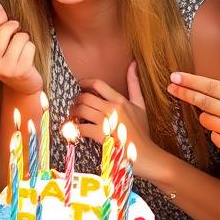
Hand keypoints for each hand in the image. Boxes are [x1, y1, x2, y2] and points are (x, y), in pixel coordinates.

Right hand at [0, 0, 41, 95]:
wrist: (22, 85)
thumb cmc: (9, 57)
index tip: (4, 19)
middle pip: (3, 32)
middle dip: (13, 26)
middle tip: (16, 30)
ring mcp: (4, 70)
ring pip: (19, 38)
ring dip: (24, 37)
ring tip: (22, 45)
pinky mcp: (20, 71)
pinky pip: (29, 46)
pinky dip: (31, 47)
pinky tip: (27, 55)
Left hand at [71, 62, 162, 178]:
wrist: (146, 155)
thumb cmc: (142, 131)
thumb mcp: (140, 106)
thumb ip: (134, 85)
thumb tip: (133, 64)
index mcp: (120, 100)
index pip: (98, 84)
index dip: (85, 82)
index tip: (80, 85)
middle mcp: (112, 108)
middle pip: (85, 97)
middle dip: (77, 101)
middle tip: (76, 106)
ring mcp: (106, 122)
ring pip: (80, 110)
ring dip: (73, 114)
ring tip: (74, 118)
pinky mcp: (100, 135)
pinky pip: (80, 128)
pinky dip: (74, 129)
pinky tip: (76, 131)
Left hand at [168, 40, 219, 186]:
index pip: (213, 87)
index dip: (191, 81)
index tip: (175, 76)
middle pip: (203, 103)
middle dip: (185, 93)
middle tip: (170, 86)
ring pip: (207, 121)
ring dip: (206, 114)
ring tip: (213, 110)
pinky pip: (215, 138)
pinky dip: (217, 132)